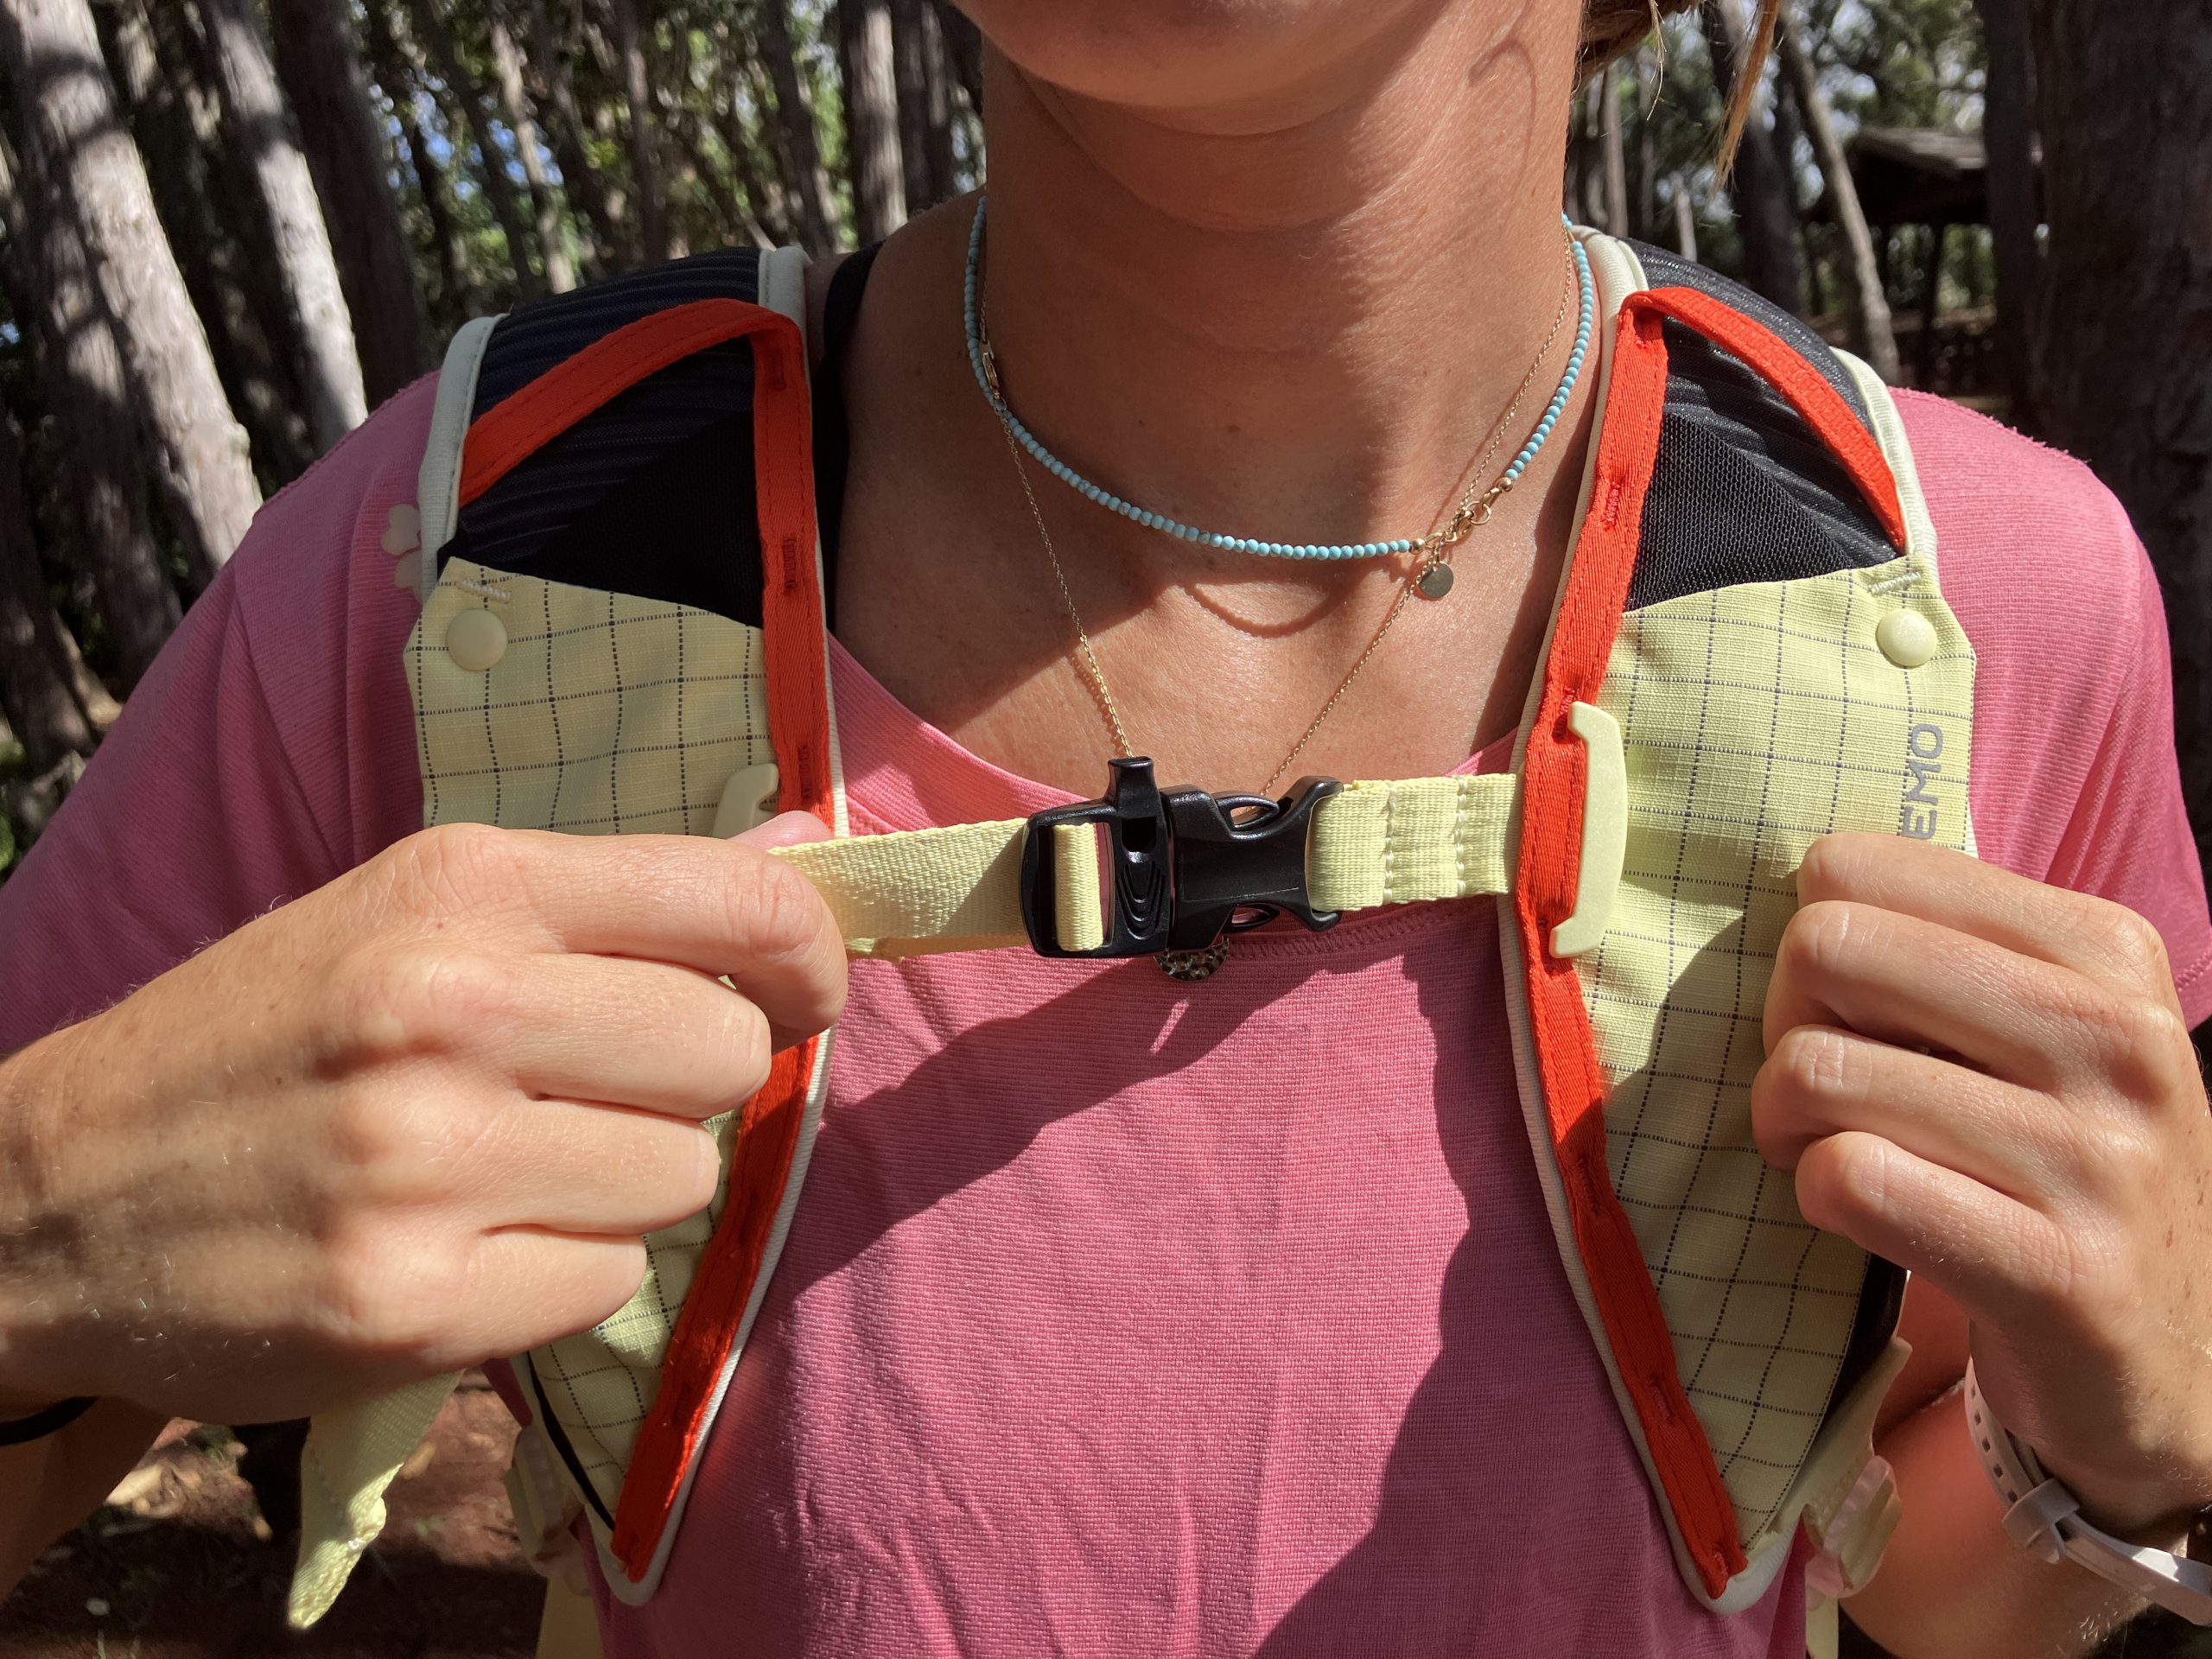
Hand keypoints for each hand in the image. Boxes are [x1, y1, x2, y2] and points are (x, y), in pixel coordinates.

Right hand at [0, 815, 843, 1424]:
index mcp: (460, 886)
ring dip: (625, 1188)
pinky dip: (562, 1279)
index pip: (733, 900)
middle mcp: (449, 1008)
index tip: (806, 993)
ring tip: (508, 1173)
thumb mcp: (411, 913)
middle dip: (689, 1084)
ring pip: (684, 1180)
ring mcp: (426, 1162)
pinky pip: (609, 1288)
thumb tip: (800, 857)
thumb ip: (611, 897)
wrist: (51, 1197)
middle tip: (594, 1094)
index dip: (808, 953)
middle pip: (728, 1052)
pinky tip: (468, 1250)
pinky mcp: (409, 1305)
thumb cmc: (264, 1039)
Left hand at [1753, 833, 2211, 1539]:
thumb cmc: (2057, 1162)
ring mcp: (2101, 1159)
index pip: (1854, 869)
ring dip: (1783, 1123)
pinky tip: (1859, 1217)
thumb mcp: (2036, 1027)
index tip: (1845, 1012)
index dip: (1812, 945)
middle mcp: (2120, 1040)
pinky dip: (1816, 1195)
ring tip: (1830, 1154)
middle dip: (1782, 1027)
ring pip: (1818, 1071)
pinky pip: (1849, 1179)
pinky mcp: (2062, 1274)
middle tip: (1818, 1091)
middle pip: (1825, 952)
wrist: (2169, 1359)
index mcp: (2108, 950)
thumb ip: (1933, 943)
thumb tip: (1794, 890)